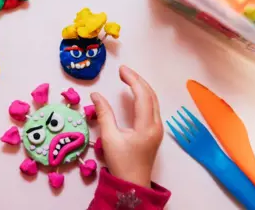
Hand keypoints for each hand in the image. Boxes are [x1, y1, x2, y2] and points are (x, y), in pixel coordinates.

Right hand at [91, 66, 162, 187]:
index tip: (121, 70)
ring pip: (153, 101)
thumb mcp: (109, 138)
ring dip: (142, 87)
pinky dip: (144, 96)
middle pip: (151, 95)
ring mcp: (157, 128)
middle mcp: (156, 125)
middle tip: (123, 71)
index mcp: (146, 126)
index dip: (133, 79)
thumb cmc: (121, 163)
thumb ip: (104, 114)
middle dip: (138, 80)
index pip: (142, 95)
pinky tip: (135, 94)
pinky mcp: (155, 132)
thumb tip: (96, 95)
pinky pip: (152, 108)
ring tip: (128, 78)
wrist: (133, 183)